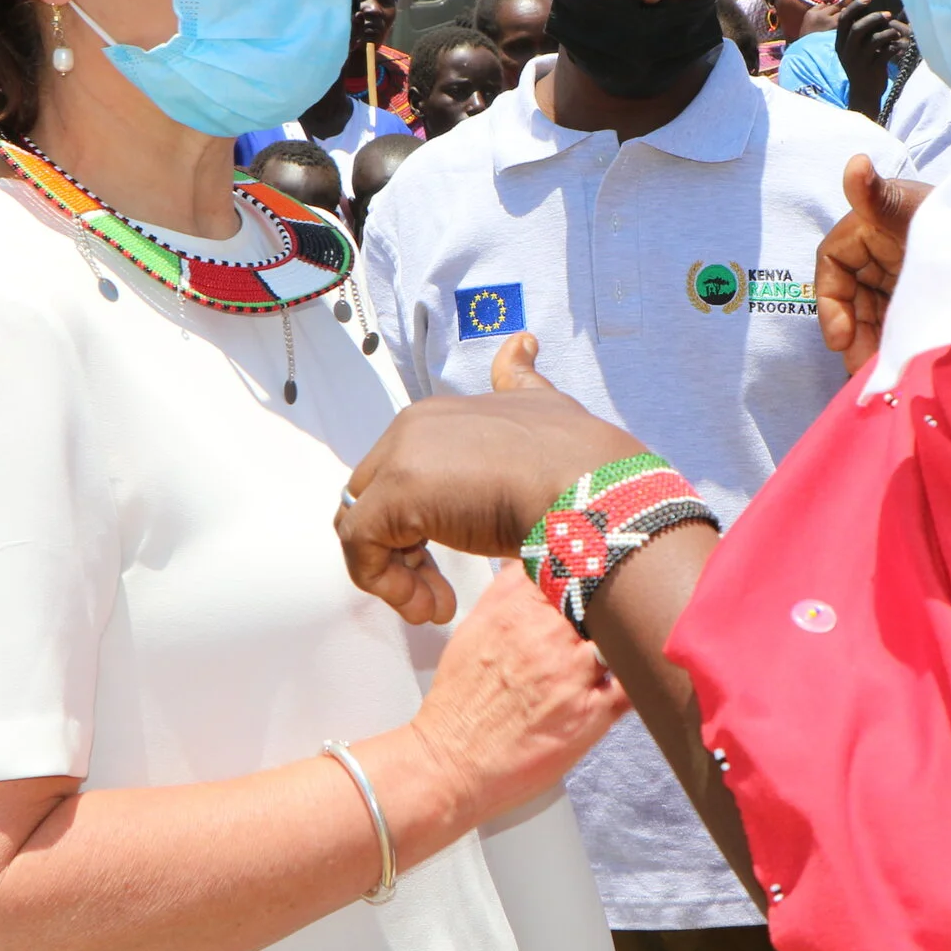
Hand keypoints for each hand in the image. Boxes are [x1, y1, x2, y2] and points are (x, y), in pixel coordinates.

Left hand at [338, 334, 645, 623]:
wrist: (589, 484)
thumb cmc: (577, 461)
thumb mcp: (545, 406)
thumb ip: (522, 381)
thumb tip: (522, 343)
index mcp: (436, 415)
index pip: (401, 474)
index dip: (419, 523)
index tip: (450, 557)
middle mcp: (410, 428)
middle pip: (376, 503)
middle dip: (404, 553)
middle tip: (441, 592)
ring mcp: (399, 459)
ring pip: (364, 527)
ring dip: (397, 576)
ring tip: (437, 607)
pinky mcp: (394, 496)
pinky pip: (361, 549)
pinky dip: (387, 585)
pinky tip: (436, 606)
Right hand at [408, 570, 629, 821]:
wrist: (449, 763)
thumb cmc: (459, 703)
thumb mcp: (472, 629)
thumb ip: (506, 591)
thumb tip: (531, 563)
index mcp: (518, 610)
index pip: (572, 567)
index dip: (586, 572)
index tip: (591, 579)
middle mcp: (548, 636)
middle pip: (602, 597)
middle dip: (605, 606)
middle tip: (600, 620)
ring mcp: (574, 675)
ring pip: (621, 635)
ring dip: (621, 640)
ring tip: (613, 650)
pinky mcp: (593, 714)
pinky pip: (634, 682)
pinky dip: (636, 676)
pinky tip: (625, 678)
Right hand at [815, 155, 930, 375]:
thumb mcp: (916, 209)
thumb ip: (880, 195)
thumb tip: (855, 162)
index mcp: (865, 227)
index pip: (832, 264)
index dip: (829, 303)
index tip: (839, 338)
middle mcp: (876, 254)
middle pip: (850, 300)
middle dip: (854, 335)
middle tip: (866, 369)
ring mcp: (896, 278)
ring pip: (871, 317)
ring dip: (872, 346)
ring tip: (884, 376)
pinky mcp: (917, 298)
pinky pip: (897, 325)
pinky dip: (896, 345)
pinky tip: (904, 368)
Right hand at [836, 8, 910, 119]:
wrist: (864, 94)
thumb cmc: (862, 66)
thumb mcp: (854, 50)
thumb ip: (860, 34)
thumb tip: (875, 13)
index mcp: (840, 43)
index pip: (844, 20)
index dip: (855, 7)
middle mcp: (847, 51)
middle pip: (858, 28)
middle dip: (874, 18)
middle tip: (888, 14)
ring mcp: (858, 61)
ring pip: (873, 40)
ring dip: (887, 33)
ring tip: (896, 32)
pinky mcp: (871, 70)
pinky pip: (884, 54)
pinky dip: (893, 47)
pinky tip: (898, 46)